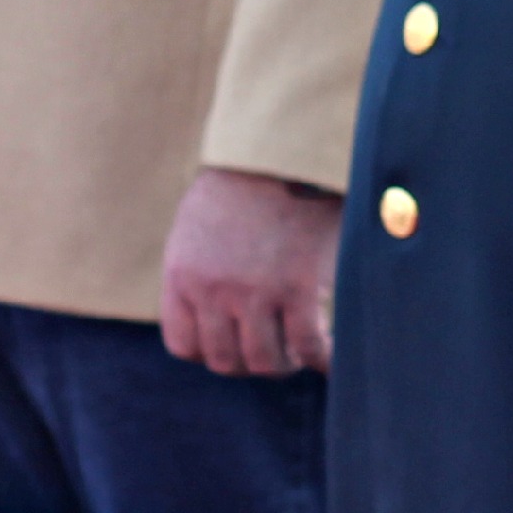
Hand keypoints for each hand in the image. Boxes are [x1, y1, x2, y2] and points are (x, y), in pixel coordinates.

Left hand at [159, 165, 336, 377]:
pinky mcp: (298, 286)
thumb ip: (197, 272)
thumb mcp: (197, 227)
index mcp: (182, 274)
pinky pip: (308, 346)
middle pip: (226, 360)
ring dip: (285, 363)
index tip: (236, 344)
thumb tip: (214, 319)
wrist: (285, 148)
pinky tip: (331, 356)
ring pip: (265, 361)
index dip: (212, 352)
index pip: (184, 346)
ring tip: (301, 351)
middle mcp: (211, 288)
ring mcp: (254, 291)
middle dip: (251, 362)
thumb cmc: (245, 185)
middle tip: (276, 349)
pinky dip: (322, 359)